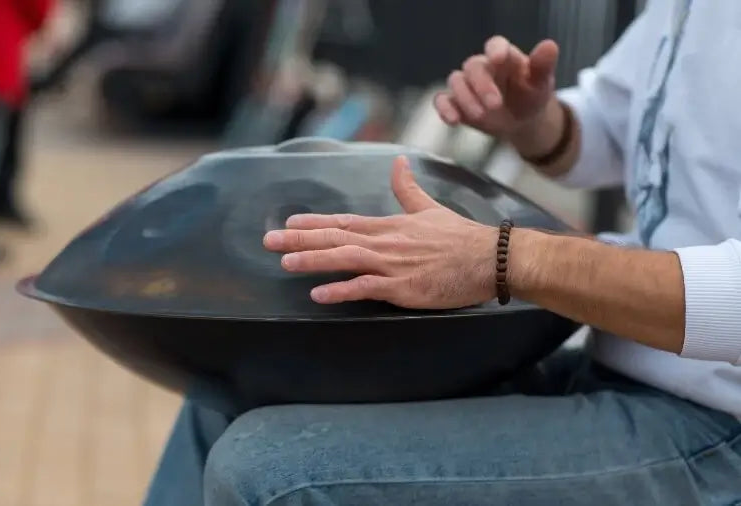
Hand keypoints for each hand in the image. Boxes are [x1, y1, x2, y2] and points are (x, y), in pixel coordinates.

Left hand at [263, 156, 497, 308]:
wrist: (489, 258)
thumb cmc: (462, 237)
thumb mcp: (430, 208)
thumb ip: (408, 188)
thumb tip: (398, 162)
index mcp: (389, 225)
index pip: (344, 222)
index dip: (314, 223)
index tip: (288, 222)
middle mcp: (385, 242)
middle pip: (336, 238)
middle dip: (300, 239)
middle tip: (269, 240)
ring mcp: (392, 265)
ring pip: (345, 259)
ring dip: (313, 260)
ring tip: (285, 262)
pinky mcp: (403, 288)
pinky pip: (366, 288)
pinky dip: (341, 290)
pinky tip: (319, 294)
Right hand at [434, 36, 559, 138]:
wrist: (521, 120)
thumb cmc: (531, 95)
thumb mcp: (541, 82)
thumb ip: (543, 65)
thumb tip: (550, 46)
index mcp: (503, 57)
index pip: (495, 45)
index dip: (495, 50)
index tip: (498, 60)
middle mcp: (482, 67)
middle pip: (473, 67)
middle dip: (482, 85)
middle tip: (495, 105)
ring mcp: (467, 85)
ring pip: (456, 82)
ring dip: (465, 98)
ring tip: (481, 117)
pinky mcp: (456, 102)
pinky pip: (442, 100)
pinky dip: (444, 109)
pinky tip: (453, 121)